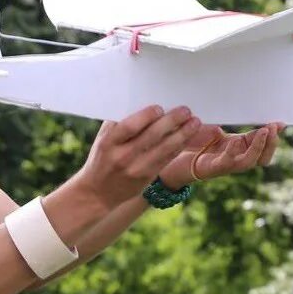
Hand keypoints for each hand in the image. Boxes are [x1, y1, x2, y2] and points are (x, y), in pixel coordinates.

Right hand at [75, 105, 203, 209]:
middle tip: (185, 110)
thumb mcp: (103, 140)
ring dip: (182, 135)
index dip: (146, 116)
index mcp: (108, 143)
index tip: (159, 107)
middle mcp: (122, 157)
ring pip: (164, 149)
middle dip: (171, 122)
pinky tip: (188, 137)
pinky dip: (179, 147)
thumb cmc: (102, 158)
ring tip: (194, 122)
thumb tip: (140, 100)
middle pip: (151, 137)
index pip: (129, 127)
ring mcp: (136, 169)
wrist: (97, 193)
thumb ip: (119, 124)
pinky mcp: (147, 178)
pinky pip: (167, 160)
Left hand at [158, 122, 282, 188]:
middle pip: (261, 158)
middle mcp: (232, 159)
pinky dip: (233, 153)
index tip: (280, 123)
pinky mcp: (210, 168)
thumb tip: (237, 106)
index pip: (260, 144)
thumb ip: (221, 122)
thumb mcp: (208, 129)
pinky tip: (236, 142)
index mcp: (235, 148)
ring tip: (263, 132)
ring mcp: (223, 166)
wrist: (165, 162)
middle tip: (274, 128)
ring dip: (258, 148)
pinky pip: (226, 163)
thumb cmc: (185, 143)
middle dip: (270, 143)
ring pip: (248, 162)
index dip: (271, 135)